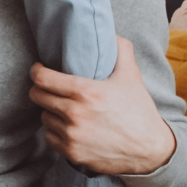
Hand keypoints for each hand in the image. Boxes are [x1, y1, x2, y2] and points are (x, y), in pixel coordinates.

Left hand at [29, 37, 176, 174]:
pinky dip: (56, 130)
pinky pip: (49, 136)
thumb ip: (120, 51)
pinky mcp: (71, 153)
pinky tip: (69, 126)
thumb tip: (111, 33)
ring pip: (44, 117)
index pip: (42, 79)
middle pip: (38, 96)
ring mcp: (72, 135)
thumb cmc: (139, 111)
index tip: (39, 69)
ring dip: (51, 111)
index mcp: (86, 92)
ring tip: (65, 107)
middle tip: (51, 88)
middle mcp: (75, 114)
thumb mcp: (132, 77)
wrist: (149, 150)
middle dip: (42, 90)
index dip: (37, 72)